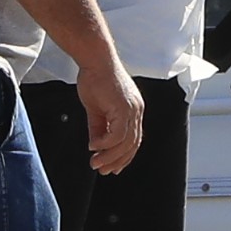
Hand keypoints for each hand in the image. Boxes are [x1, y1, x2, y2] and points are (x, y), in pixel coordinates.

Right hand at [79, 60, 144, 175]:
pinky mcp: (124, 107)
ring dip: (109, 156)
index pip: (133, 139)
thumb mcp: (96, 109)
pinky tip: (93, 146)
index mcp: (133, 110)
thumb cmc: (95, 78)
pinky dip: (105, 143)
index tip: (112, 167)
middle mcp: (136, 111)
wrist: (95, 59)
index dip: (124, 156)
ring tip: (95, 162)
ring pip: (126, 142)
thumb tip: (95, 146)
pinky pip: (117, 133)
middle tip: (103, 170)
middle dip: (117, 161)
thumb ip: (98, 127)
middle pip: (132, 144)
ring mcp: (132, 109)